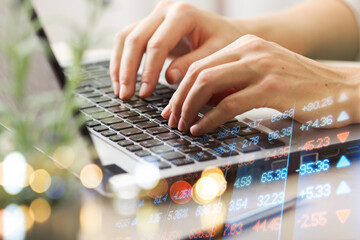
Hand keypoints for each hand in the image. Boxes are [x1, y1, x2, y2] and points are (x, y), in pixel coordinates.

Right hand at [110, 0, 242, 98]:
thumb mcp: (215, 53)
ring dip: (119, 66)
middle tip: (126, 96)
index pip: (157, 43)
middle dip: (127, 70)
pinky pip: (127, 41)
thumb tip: (168, 78)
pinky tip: (122, 81)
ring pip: (125, 38)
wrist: (224, 30)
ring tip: (121, 92)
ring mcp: (154, 16)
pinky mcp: (148, 26)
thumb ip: (192, 64)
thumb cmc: (223, 41)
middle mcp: (164, 10)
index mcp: (182, 14)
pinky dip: (121, 61)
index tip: (145, 93)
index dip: (148, 70)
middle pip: (135, 39)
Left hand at [161, 35, 359, 134]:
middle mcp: (250, 50)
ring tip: (183, 126)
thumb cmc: (297, 86)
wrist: (339, 88)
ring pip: (207, 84)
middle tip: (172, 120)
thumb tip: (199, 102)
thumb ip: (232, 83)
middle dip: (179, 100)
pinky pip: (229, 104)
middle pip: (198, 73)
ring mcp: (261, 66)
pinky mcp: (272, 87)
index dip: (179, 89)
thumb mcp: (260, 76)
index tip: (171, 108)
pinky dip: (209, 119)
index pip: (199, 65)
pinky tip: (201, 130)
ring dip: (189, 108)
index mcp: (244, 44)